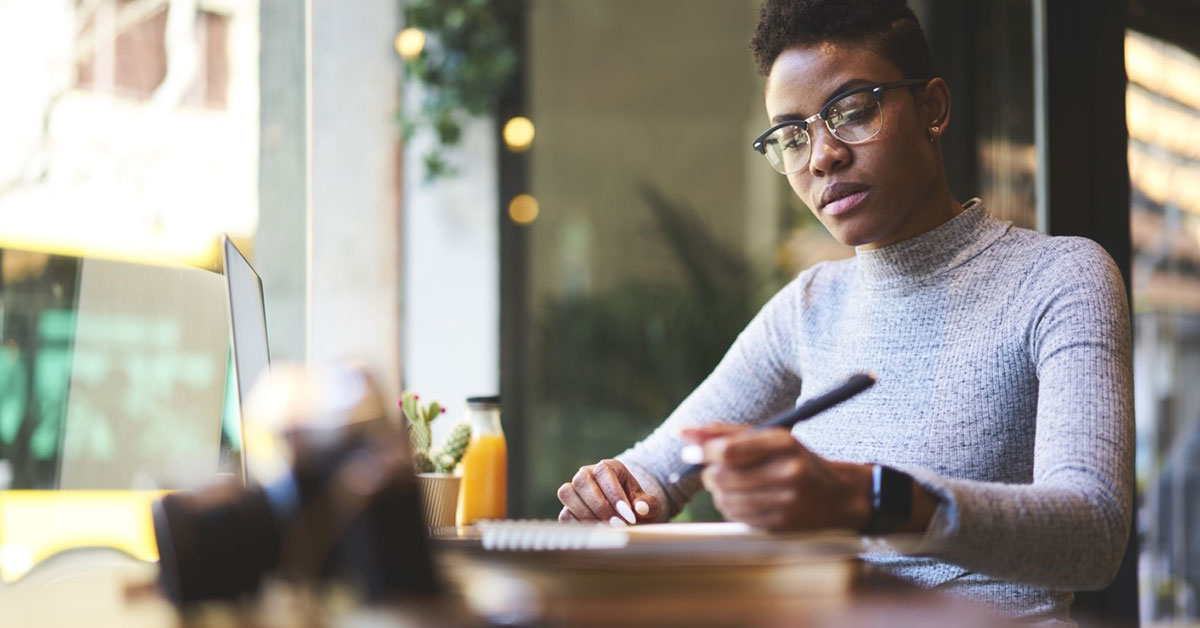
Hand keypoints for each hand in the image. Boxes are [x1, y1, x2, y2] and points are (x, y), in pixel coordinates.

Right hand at [557, 459, 662, 523]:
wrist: (626, 517)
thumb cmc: (637, 508)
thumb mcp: (648, 506)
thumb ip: (648, 505)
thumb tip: (640, 508)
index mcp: (608, 467)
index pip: (604, 472)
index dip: (614, 494)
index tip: (629, 515)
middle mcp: (586, 474)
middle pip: (582, 480)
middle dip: (600, 505)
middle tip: (618, 524)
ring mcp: (574, 491)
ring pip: (567, 493)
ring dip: (587, 514)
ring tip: (607, 529)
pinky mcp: (567, 510)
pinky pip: (564, 514)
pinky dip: (579, 525)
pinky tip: (597, 533)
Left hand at [680, 424, 870, 531]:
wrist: (839, 496)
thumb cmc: (796, 460)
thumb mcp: (770, 438)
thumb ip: (726, 433)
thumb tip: (682, 432)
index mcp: (784, 444)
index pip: (730, 450)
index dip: (703, 452)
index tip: (688, 452)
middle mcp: (787, 473)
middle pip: (723, 477)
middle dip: (709, 473)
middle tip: (712, 469)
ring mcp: (785, 502)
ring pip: (726, 499)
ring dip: (718, 491)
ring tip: (730, 483)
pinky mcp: (781, 524)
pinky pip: (737, 517)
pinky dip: (730, 507)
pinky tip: (743, 499)